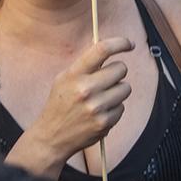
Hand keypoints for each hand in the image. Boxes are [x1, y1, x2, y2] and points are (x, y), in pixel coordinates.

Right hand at [30, 36, 133, 163]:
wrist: (52, 137)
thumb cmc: (59, 104)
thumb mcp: (64, 79)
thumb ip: (85, 65)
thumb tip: (110, 50)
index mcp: (74, 75)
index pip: (102, 50)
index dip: (120, 43)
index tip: (129, 44)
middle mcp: (86, 89)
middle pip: (121, 69)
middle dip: (117, 71)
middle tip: (107, 79)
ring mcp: (97, 107)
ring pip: (125, 88)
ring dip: (117, 91)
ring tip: (102, 98)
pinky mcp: (105, 122)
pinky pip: (122, 107)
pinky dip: (114, 108)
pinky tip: (99, 113)